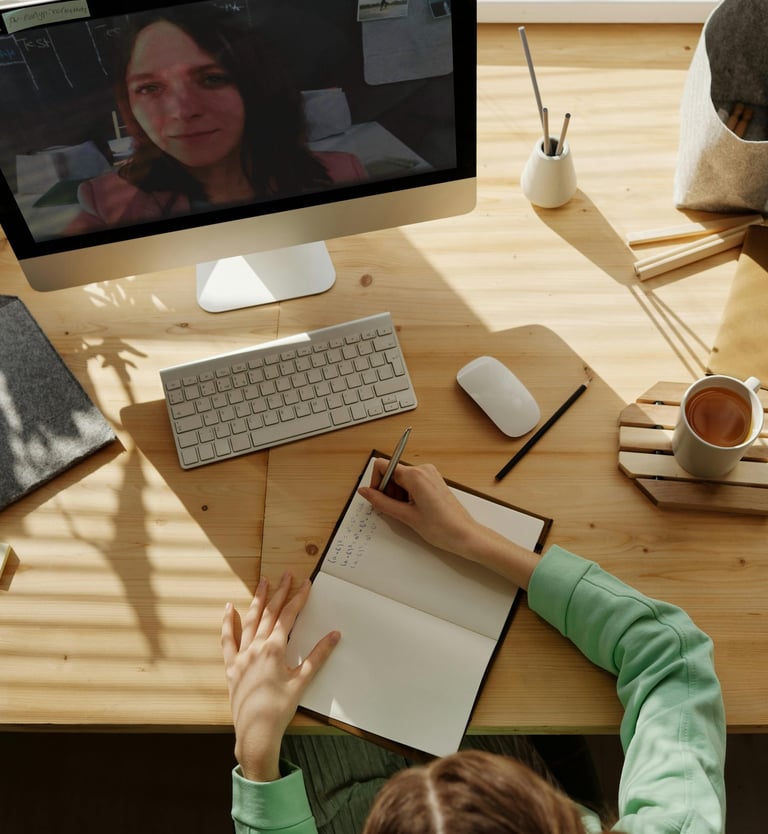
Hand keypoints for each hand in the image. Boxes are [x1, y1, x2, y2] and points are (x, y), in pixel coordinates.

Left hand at [221, 572, 339, 781]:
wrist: (256, 733)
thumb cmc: (280, 709)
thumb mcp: (302, 681)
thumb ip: (318, 655)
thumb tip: (335, 634)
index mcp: (274, 649)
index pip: (288, 617)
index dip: (298, 598)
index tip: (305, 583)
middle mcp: (255, 647)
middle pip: (269, 613)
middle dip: (279, 592)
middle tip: (286, 575)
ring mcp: (241, 656)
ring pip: (250, 620)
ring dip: (258, 600)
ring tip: (263, 582)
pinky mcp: (231, 666)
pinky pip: (228, 640)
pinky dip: (228, 623)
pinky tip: (229, 608)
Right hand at [358, 459, 479, 555]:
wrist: (465, 535)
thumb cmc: (442, 528)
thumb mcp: (406, 516)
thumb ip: (381, 502)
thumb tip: (366, 492)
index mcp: (415, 475)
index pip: (383, 465)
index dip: (376, 482)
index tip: (377, 497)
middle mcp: (423, 470)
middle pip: (391, 472)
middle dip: (387, 491)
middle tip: (395, 510)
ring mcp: (429, 474)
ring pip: (401, 479)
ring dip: (397, 494)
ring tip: (408, 512)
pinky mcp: (433, 481)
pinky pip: (411, 483)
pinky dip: (407, 495)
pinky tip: (414, 509)